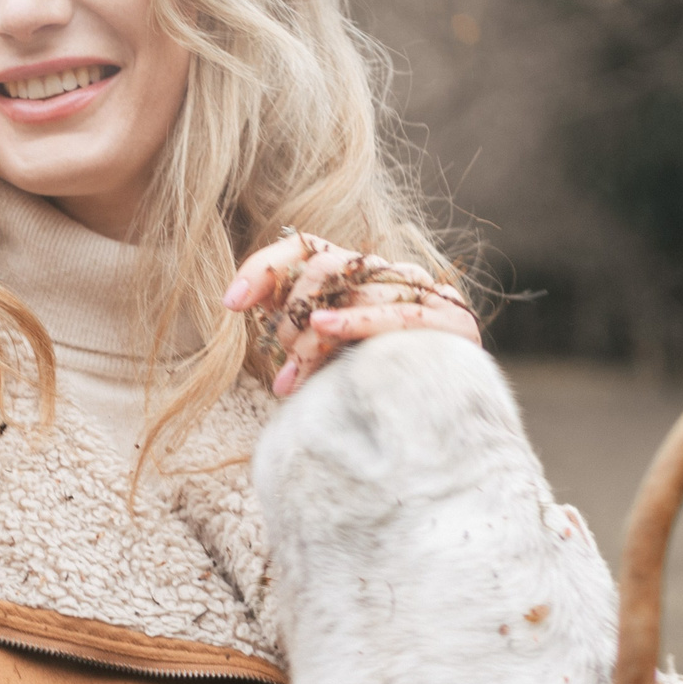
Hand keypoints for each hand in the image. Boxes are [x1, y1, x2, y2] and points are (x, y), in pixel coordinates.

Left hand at [222, 234, 478, 396]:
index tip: (231, 303)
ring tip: (292, 379)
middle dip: (290, 315)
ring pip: (353, 290)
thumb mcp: (318, 359)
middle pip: (325, 267)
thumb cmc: (371, 394)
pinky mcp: (451, 322)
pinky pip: (396, 313)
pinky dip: (356, 318)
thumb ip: (288, 326)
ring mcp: (422, 293)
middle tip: (281, 364)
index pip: (304, 249)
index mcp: (357, 276)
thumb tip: (235, 301)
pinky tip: (323, 328)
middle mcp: (389, 274)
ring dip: (311, 337)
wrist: (443, 434)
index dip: (265, 268)